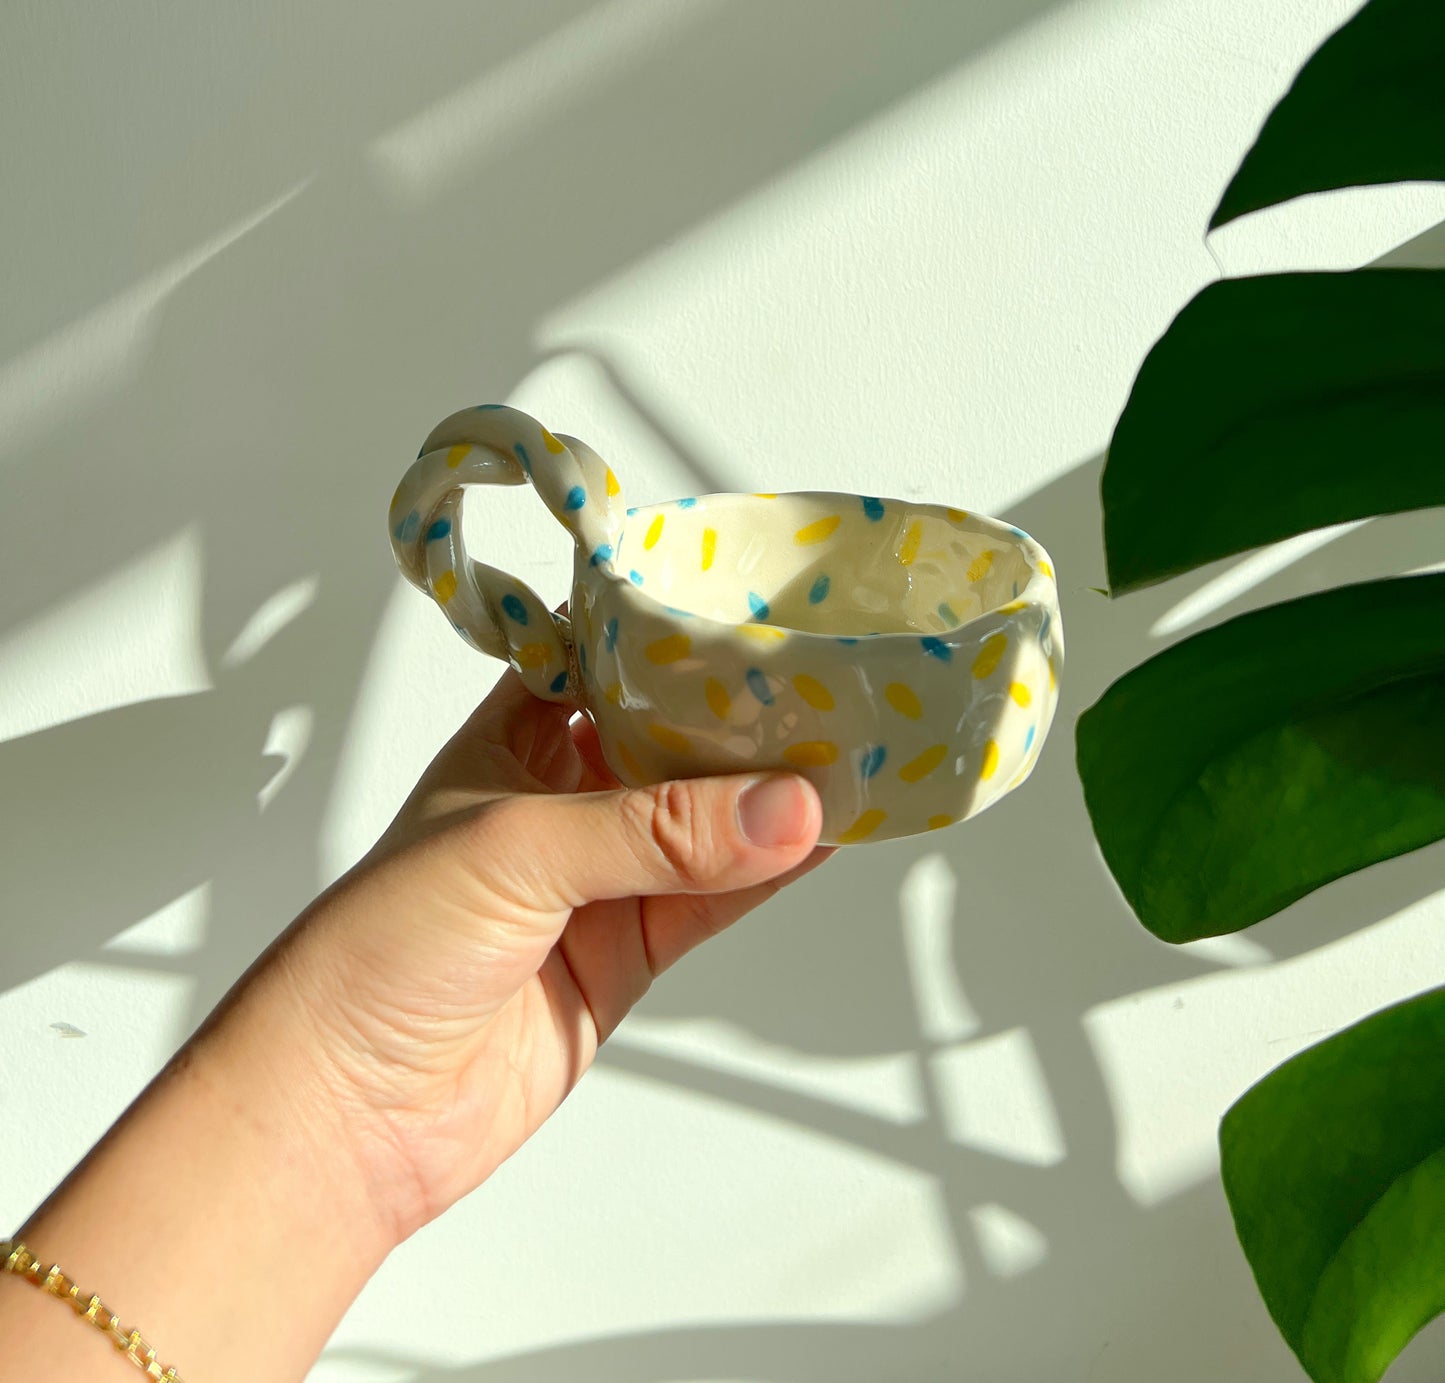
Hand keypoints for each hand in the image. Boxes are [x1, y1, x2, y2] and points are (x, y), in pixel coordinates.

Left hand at [208, 656, 832, 1250]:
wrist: (342, 1112)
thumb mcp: (516, 850)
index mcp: (512, 737)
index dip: (675, 635)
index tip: (757, 608)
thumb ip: (654, 829)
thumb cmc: (376, 949)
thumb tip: (781, 808)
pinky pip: (715, 902)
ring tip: (853, 752)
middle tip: (831, 679)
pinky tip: (823, 840)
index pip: (608, 660)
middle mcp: (558, 797)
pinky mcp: (627, 955)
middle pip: (671, 739)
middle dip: (742, 715)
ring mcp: (596, 881)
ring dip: (770, 797)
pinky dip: (770, 874)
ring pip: (704, 822)